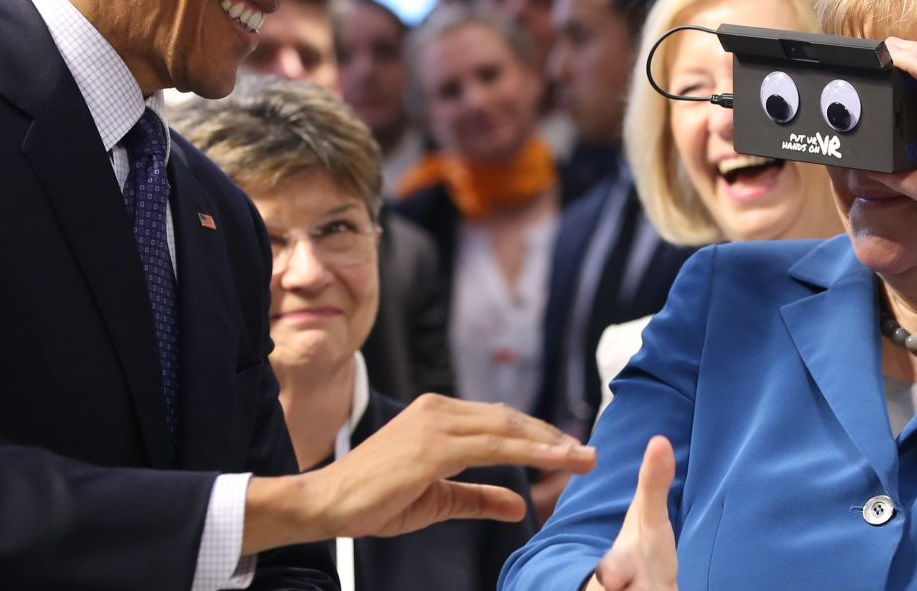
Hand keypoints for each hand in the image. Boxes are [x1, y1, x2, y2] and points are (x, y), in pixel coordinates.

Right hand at [312, 394, 594, 538]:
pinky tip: (553, 459)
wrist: (328, 502)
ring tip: (582, 457)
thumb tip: (520, 504)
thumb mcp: (438, 499)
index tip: (569, 450)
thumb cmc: (375, 499)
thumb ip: (479, 498)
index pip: (499, 420)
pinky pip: (491, 447)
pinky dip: (527, 451)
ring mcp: (435, 425)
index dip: (536, 434)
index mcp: (437, 415)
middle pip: (509, 419)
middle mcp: (438, 410)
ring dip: (549, 442)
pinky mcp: (431, 447)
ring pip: (506, 429)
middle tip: (588, 453)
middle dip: (551, 435)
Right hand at [587, 436, 677, 590]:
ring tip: (661, 587)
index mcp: (618, 568)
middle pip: (611, 589)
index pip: (611, 571)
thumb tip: (660, 439)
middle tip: (623, 583)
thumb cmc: (647, 556)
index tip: (614, 576)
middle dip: (628, 587)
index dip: (613, 573)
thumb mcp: (650, 522)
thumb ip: (652, 485)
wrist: (647, 590)